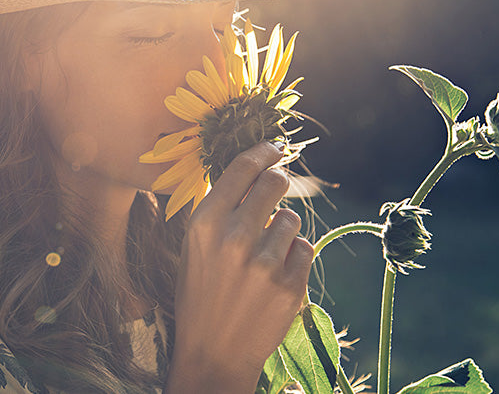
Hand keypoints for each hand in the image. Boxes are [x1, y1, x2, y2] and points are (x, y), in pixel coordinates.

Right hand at [166, 141, 313, 392]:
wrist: (213, 352)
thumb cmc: (200, 293)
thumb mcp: (194, 246)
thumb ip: (218, 209)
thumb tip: (249, 169)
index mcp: (204, 223)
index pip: (242, 168)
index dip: (263, 151)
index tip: (274, 147)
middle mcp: (234, 237)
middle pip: (275, 183)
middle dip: (278, 183)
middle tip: (275, 191)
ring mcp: (264, 262)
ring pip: (292, 218)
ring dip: (283, 229)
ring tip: (263, 255)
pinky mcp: (290, 284)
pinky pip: (304, 248)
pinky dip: (294, 257)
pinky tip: (274, 275)